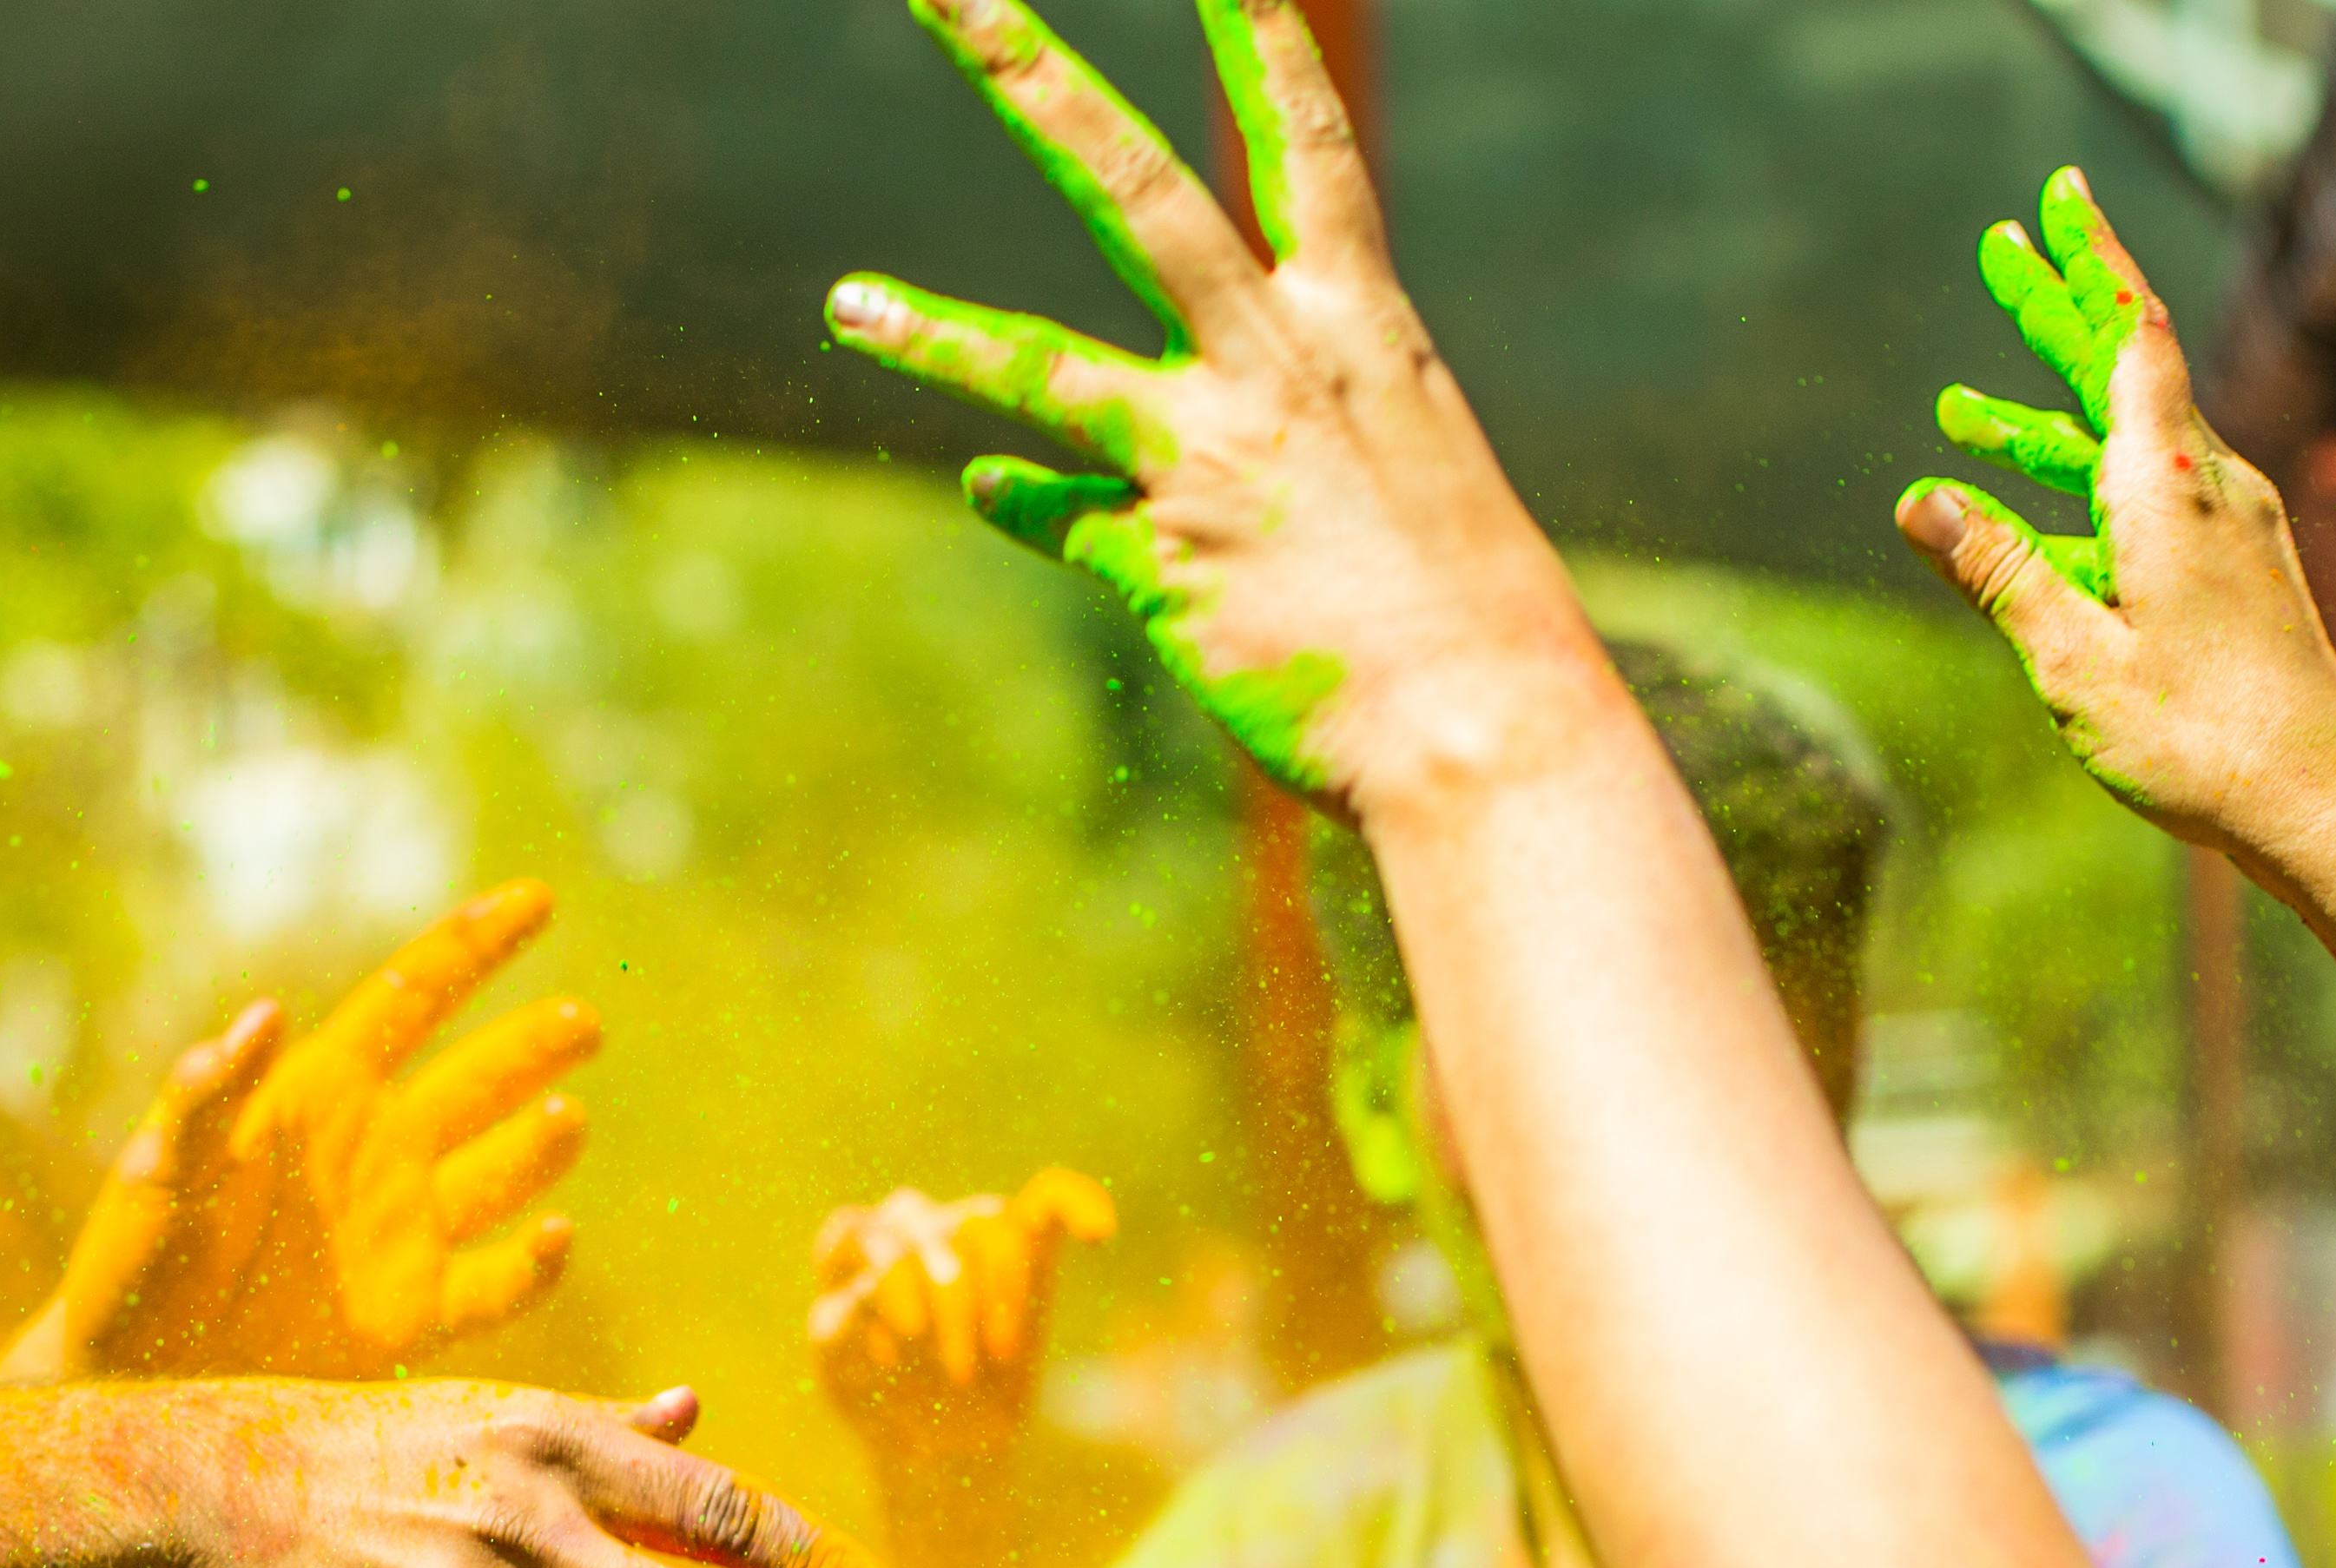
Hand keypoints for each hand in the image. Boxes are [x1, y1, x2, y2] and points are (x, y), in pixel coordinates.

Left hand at [23, 884, 593, 1385]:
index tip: (537, 900)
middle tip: (584, 1023)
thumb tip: (266, 1013)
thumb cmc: (133, 1261)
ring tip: (568, 1117)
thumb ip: (207, 1094)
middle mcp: (376, 1150)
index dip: (475, 946)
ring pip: (502, 1170)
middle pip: (479, 1078)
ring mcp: (404, 1230)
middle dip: (533, 1046)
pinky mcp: (417, 1315)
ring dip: (541, 1144)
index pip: (412, 998)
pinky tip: (555, 1236)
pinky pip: (498, 1285)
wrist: (136, 1380)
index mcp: (318, 1093)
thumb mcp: (157, 1169)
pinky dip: (535, 1265)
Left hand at [808, 1169, 1115, 1472]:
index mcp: (852, 1258)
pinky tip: (1099, 1232)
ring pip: (982, 1218)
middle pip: (925, 1225)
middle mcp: (908, 1233)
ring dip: (998, 1287)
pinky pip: (1050, 1199)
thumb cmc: (885, 1406)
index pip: (855, 1232)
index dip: (883, 1280)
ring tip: (1003, 1353)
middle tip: (960, 1375)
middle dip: (949, 1301)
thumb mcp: (847, 1381)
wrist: (940, 1446)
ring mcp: (963, 1238)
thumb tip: (867, 1290)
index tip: (908, 1341)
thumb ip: (843, 1330)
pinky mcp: (1022, 1250)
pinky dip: (1077, 1204)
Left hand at [823, 0, 1599, 807]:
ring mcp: (1212, 463)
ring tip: (844, 306)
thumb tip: (1229, 425)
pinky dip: (1023, 500)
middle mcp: (1278, 368)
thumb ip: (1301, 422)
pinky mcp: (1165, 566)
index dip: (1263, 39)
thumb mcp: (1405, 471)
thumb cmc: (1471, 613)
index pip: (1306, 146)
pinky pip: (1062, 520)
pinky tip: (985, 485)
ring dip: (938, 334)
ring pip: (1045, 369)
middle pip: (1136, 191)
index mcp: (1362, 328)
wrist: (1491, 732)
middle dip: (1032, 80)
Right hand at [1897, 176, 2335, 874]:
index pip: (2127, 336)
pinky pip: (2146, 499)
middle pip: (2123, 371)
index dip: (2088, 263)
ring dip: (2046, 421)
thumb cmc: (2201, 740)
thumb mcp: (2072, 658)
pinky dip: (2084, 484)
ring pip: (2127, 444)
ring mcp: (2228, 528)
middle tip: (2002, 246)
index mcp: (2168, 488)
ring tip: (1959, 412)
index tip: (2057, 202)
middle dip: (2056, 308)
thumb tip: (1923, 501)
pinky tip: (2040, 510)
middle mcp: (2209, 488)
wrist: (2319, 803)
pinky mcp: (2234, 570)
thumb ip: (1998, 572)